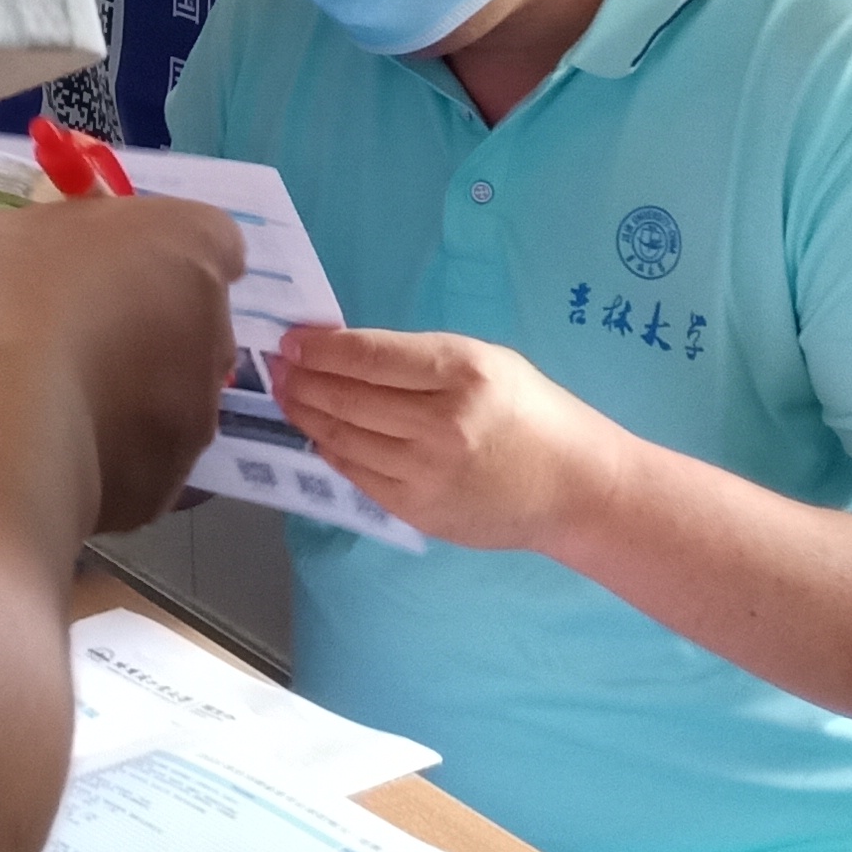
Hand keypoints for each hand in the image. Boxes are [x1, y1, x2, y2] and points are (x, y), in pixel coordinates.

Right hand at [0, 194, 241, 536]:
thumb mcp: (8, 230)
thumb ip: (61, 246)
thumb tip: (57, 266)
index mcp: (187, 243)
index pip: (208, 242)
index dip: (160, 259)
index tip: (108, 272)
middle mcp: (215, 330)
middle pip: (192, 327)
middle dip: (144, 334)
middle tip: (67, 342)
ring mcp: (197, 419)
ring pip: (170, 403)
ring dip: (126, 403)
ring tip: (45, 413)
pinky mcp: (163, 493)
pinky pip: (138, 467)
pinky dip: (104, 463)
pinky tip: (45, 461)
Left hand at [271, 326, 625, 550]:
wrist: (575, 488)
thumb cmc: (532, 413)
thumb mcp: (487, 361)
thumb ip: (421, 359)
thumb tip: (347, 352)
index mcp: (462, 374)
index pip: (370, 356)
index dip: (321, 348)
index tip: (292, 341)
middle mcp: (440, 423)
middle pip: (347, 397)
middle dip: (302, 379)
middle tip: (276, 367)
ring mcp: (426, 473)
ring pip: (343, 438)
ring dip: (307, 414)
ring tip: (287, 395)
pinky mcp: (419, 511)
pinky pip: (358, 476)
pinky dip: (331, 452)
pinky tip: (318, 434)